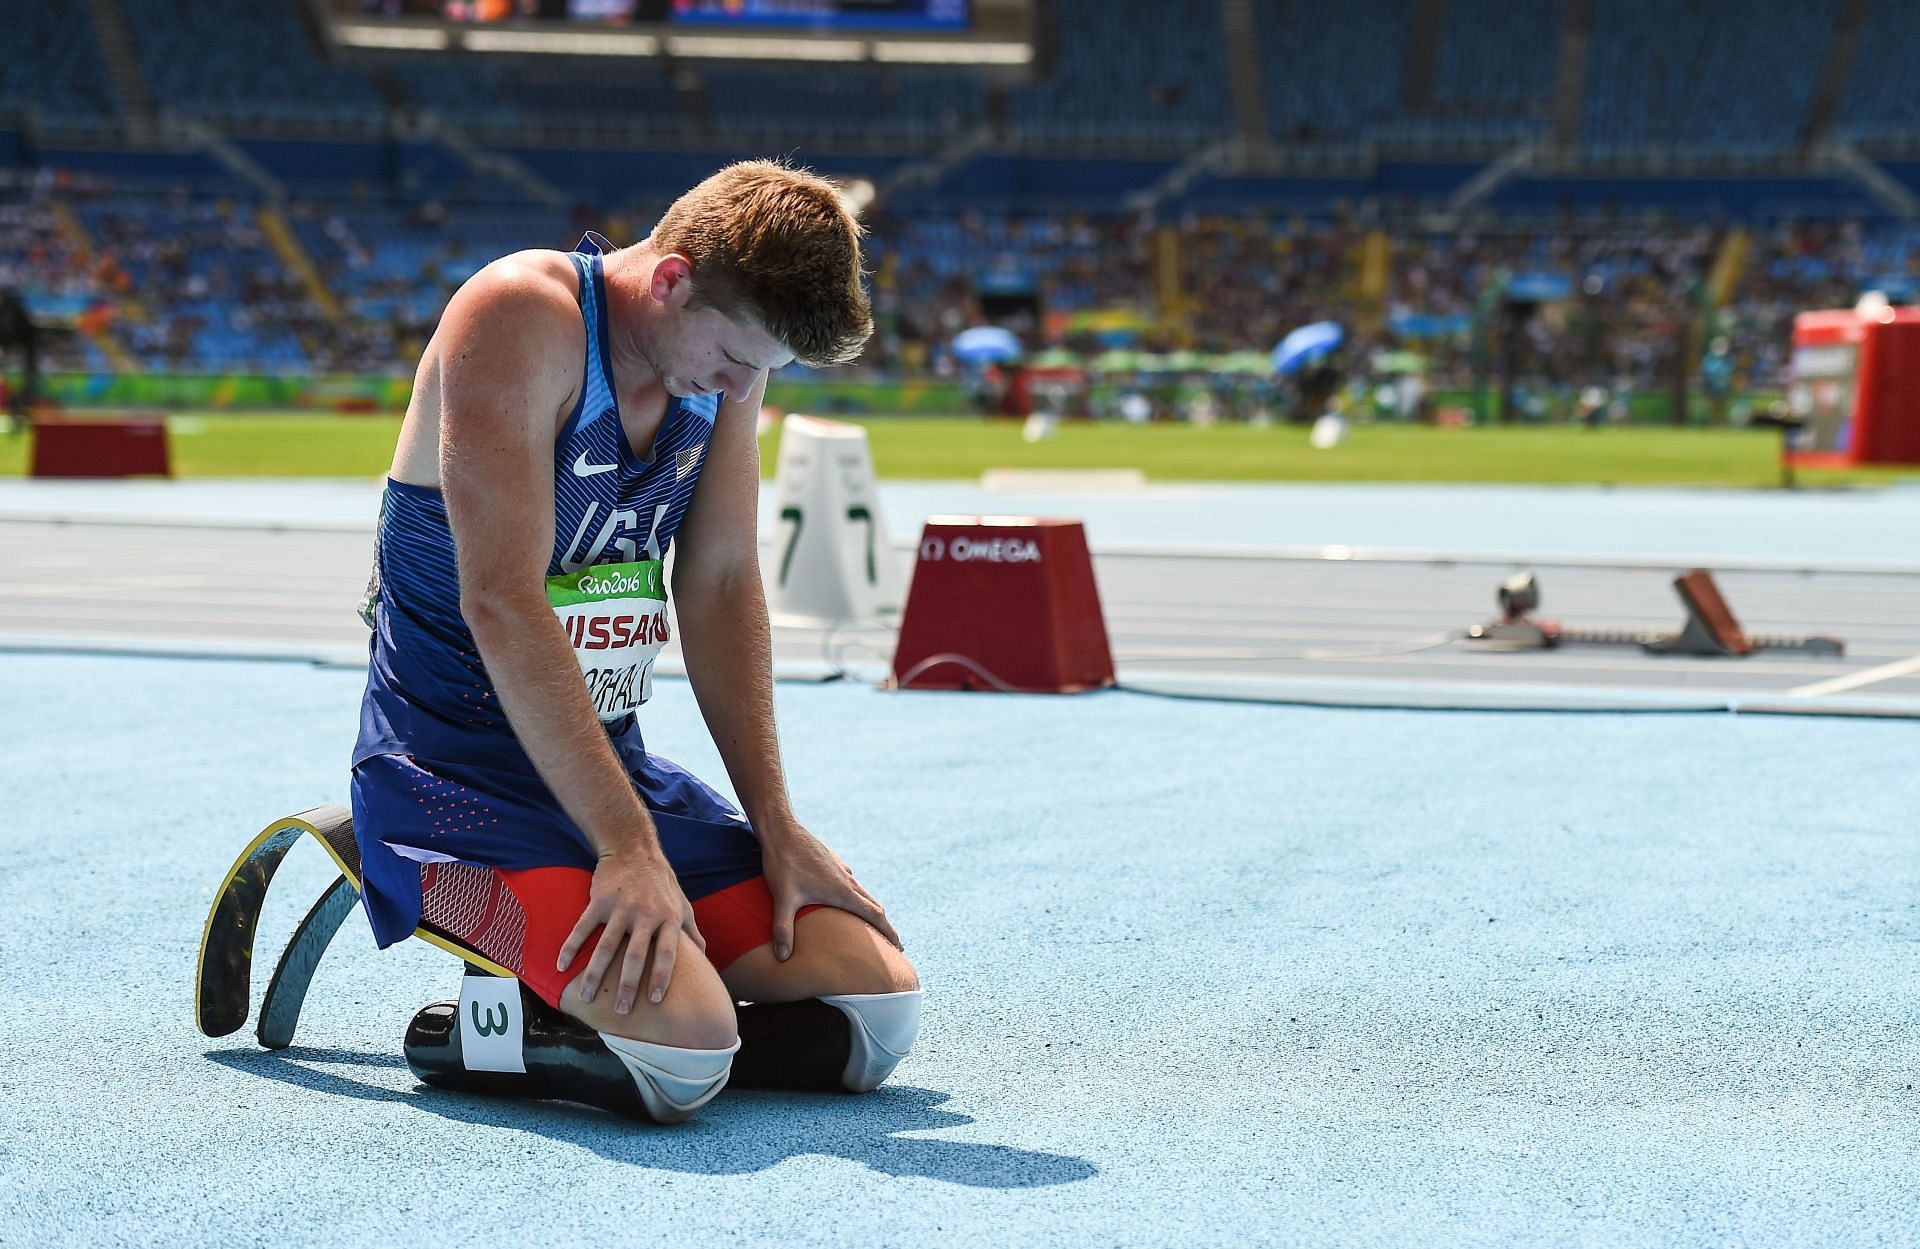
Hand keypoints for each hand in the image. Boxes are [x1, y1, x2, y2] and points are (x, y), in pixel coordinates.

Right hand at [557, 843, 703, 1012]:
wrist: (634, 849)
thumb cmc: (662, 883)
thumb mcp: (683, 904)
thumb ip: (692, 932)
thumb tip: (705, 958)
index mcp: (669, 918)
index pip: (667, 952)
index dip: (662, 976)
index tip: (655, 1000)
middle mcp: (646, 914)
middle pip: (636, 955)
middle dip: (628, 984)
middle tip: (621, 1010)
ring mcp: (621, 907)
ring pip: (606, 946)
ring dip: (595, 973)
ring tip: (587, 997)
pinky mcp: (600, 900)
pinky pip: (583, 927)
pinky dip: (571, 946)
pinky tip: (561, 966)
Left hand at [759, 818, 901, 960]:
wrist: (781, 829)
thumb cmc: (783, 863)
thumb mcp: (782, 899)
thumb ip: (783, 929)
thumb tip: (783, 957)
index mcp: (843, 891)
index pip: (875, 915)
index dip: (889, 933)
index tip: (899, 947)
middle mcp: (847, 879)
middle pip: (873, 905)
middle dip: (883, 925)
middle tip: (889, 943)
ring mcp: (840, 869)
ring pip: (862, 892)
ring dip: (869, 909)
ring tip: (866, 924)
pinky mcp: (832, 861)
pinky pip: (849, 882)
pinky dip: (854, 895)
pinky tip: (842, 899)